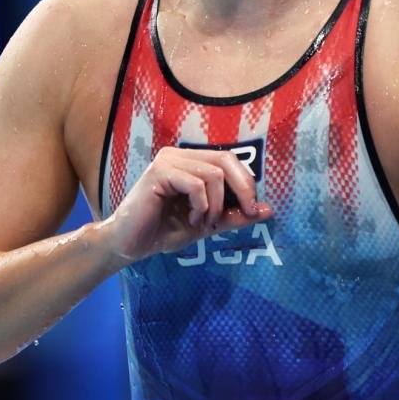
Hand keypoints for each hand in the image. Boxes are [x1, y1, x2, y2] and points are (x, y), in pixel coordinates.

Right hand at [100, 146, 273, 263]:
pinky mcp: (159, 172)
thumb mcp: (207, 224)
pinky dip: (200, 206)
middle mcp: (179, 154)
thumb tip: (268, 210)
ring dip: (215, 205)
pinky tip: (190, 219)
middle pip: (226, 160)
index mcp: (190, 161)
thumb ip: (234, 216)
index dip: (247, 183)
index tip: (253, 211)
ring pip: (213, 174)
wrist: (130, 244)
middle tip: (246, 213)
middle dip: (243, 188)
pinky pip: (196, 184)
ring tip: (202, 222)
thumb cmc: (163, 231)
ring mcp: (168, 161)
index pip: (230, 160)